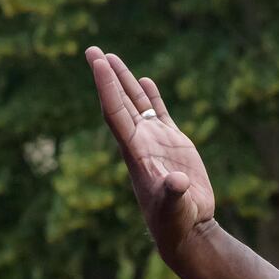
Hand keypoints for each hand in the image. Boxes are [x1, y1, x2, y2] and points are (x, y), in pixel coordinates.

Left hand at [85, 46, 214, 255]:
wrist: (186, 228)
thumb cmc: (176, 221)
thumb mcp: (174, 206)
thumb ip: (173, 193)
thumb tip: (177, 181)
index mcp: (135, 152)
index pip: (115, 113)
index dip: (106, 87)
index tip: (97, 63)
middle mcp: (140, 143)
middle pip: (118, 102)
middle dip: (106, 76)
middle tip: (91, 49)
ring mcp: (155, 141)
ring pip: (135, 103)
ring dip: (123, 80)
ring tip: (110, 56)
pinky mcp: (172, 144)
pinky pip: (157, 112)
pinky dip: (150, 95)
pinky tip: (143, 80)